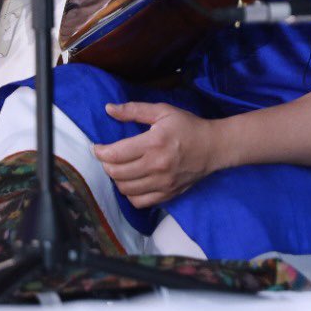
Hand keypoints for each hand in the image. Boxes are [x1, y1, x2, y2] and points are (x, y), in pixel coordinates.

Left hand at [93, 102, 216, 207]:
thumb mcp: (162, 111)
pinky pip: (140, 202)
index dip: (101, 152)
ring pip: (126, 189)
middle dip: (106, 165)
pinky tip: (131, 182)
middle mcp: (157, 166)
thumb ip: (134, 110)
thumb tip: (109, 109)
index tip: (97, 148)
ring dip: (116, 179)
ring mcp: (163, 184)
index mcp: (154, 143)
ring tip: (118, 168)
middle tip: (106, 157)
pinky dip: (130, 194)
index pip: (117, 154)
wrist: (213, 147)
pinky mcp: (168, 195)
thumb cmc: (187, 126)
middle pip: (118, 173)